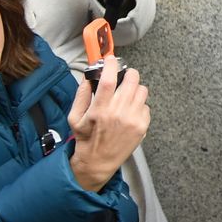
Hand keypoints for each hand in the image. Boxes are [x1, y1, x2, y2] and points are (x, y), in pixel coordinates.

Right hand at [67, 57, 149, 192]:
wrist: (98, 161)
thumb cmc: (86, 138)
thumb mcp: (75, 116)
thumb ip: (81, 95)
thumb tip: (89, 77)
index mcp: (100, 109)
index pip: (109, 80)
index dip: (111, 66)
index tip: (111, 59)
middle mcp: (118, 112)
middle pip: (132, 80)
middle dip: (128, 74)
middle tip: (123, 77)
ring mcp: (133, 119)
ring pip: (142, 90)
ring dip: (134, 89)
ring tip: (125, 97)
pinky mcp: (143, 126)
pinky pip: (146, 106)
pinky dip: (139, 105)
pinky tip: (129, 113)